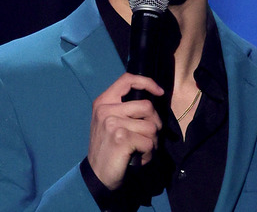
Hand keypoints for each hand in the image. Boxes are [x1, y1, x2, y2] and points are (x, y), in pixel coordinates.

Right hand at [87, 73, 163, 189]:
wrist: (97, 175)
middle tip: (148, 138)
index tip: (159, 92)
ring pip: (151, 127)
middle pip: (147, 106)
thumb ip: (124, 108)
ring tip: (141, 150)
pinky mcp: (121, 138)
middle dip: (155, 124)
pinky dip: (148, 154)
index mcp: (103, 102)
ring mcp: (112, 123)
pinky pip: (149, 142)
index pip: (127, 79)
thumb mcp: (109, 122)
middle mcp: (105, 110)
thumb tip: (153, 99)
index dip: (147, 83)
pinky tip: (138, 159)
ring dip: (152, 142)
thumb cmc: (108, 148)